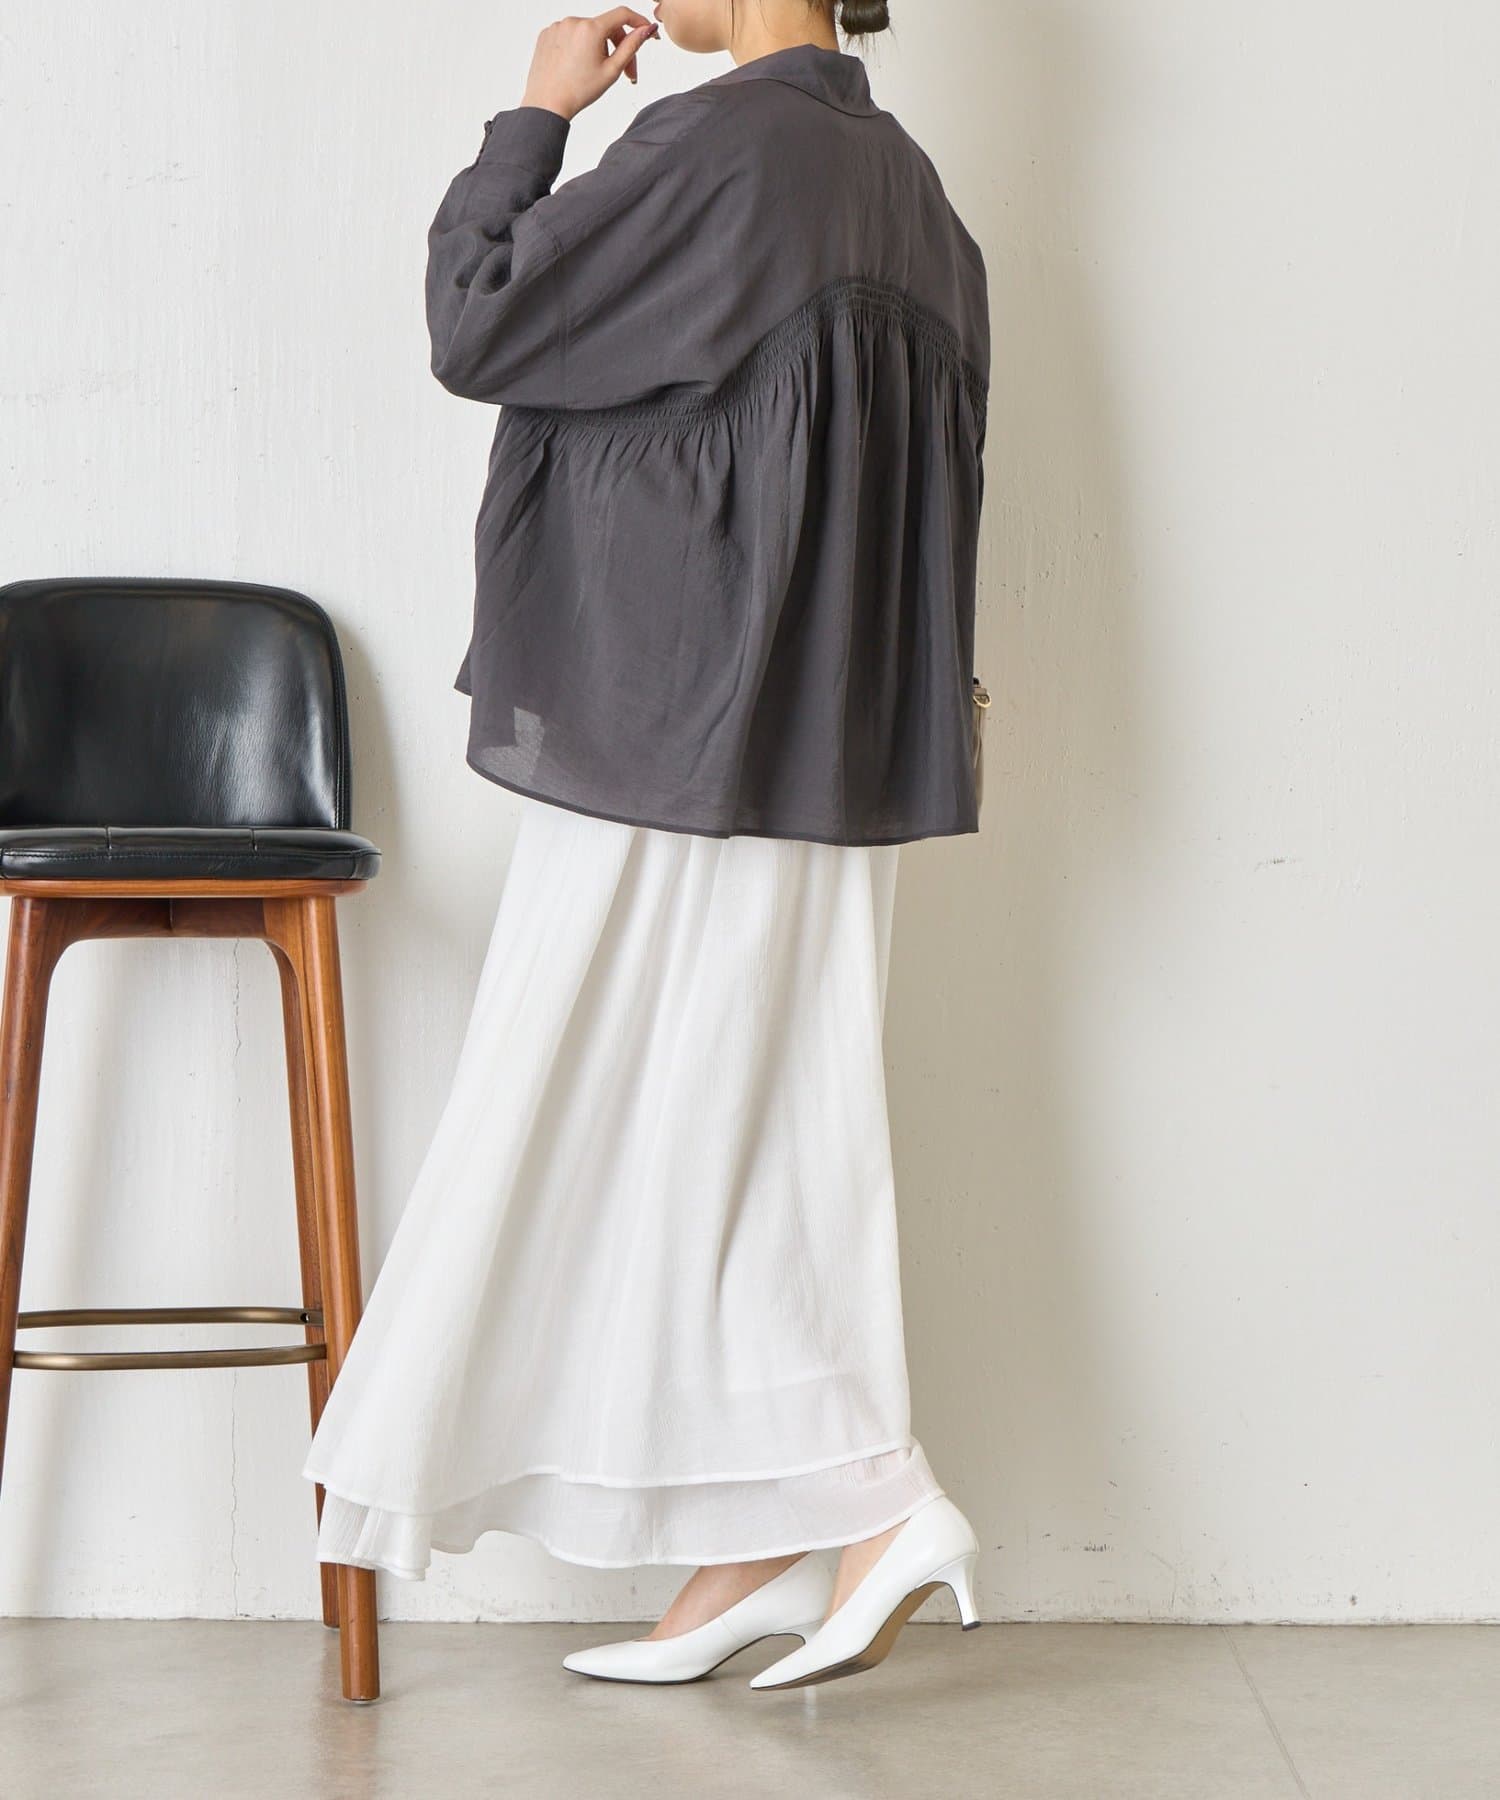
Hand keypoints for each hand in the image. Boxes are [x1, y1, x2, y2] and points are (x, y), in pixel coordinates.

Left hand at [521, 9, 660, 120]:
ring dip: (597, 47)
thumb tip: (646, 30)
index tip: (646, 31)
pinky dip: (578, 47)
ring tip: (595, 71)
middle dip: (618, 47)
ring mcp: (558, 26)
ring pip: (587, 32)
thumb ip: (631, 47)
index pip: (622, 15)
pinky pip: (570, 36)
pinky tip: (577, 67)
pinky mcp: (547, 34)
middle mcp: (573, 22)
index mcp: (590, 29)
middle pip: (605, 27)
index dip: (638, 22)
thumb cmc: (577, 91)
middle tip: (626, 72)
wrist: (547, 103)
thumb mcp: (611, 70)